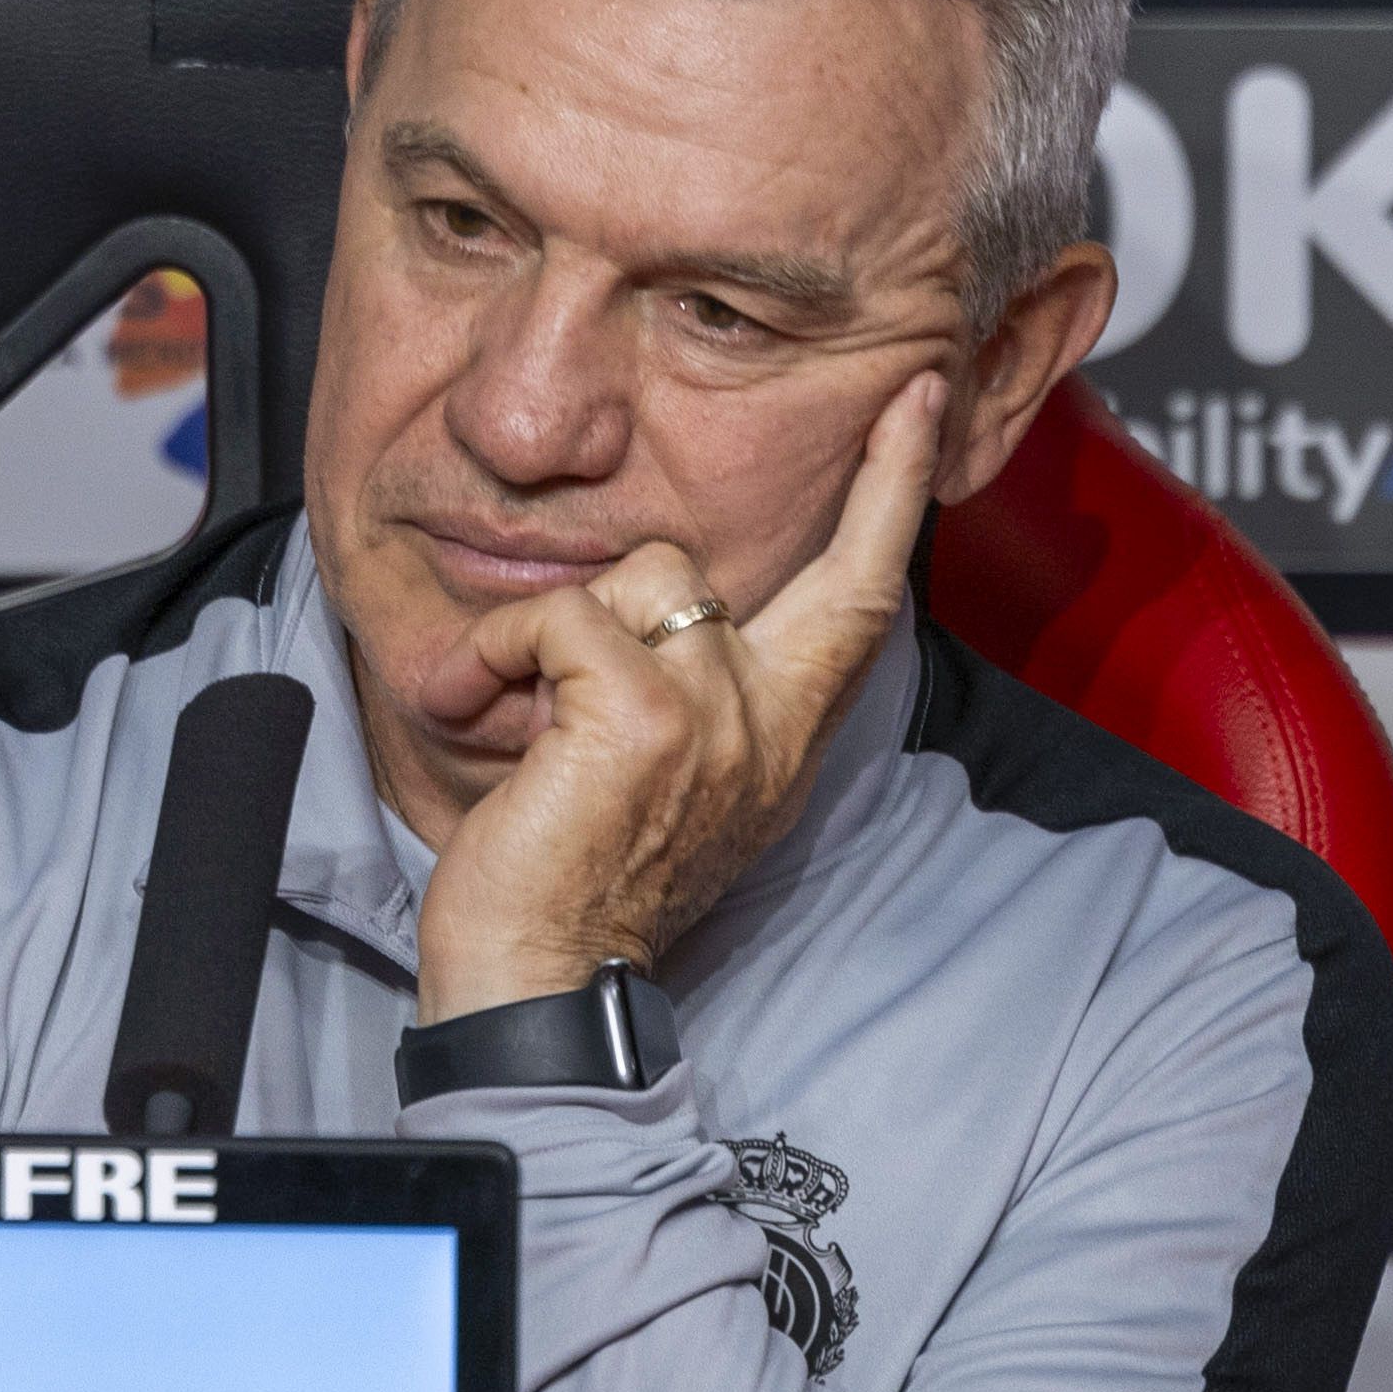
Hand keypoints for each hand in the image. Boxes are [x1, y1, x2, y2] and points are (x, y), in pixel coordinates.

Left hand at [408, 372, 945, 1023]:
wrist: (538, 984)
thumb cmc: (577, 888)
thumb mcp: (673, 785)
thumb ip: (703, 699)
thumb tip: (674, 613)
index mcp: (782, 741)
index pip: (862, 604)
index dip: (891, 499)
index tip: (915, 407)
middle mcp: (768, 724)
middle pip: (795, 570)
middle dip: (862, 480)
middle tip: (868, 415)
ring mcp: (717, 713)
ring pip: (645, 577)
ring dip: (556, 626)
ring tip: (509, 698)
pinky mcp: (644, 712)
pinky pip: (562, 616)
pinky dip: (498, 651)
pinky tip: (478, 705)